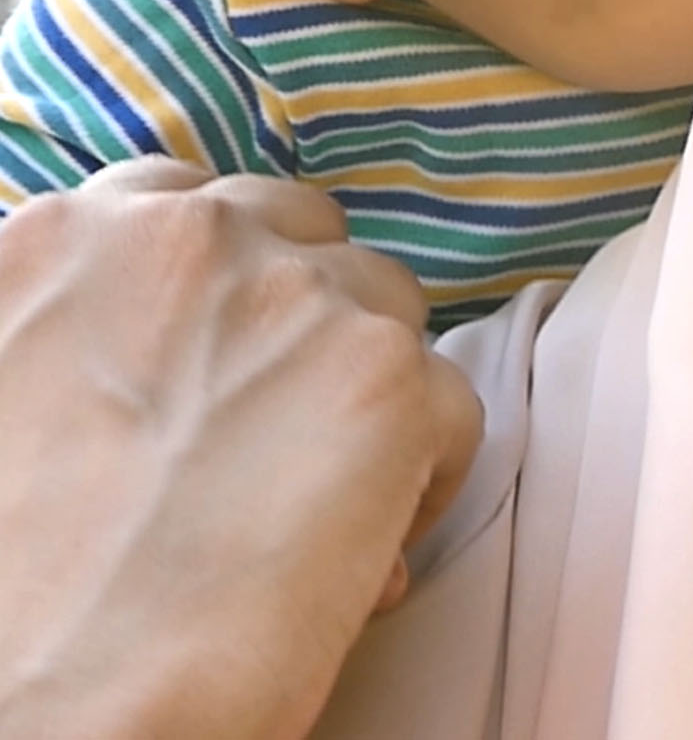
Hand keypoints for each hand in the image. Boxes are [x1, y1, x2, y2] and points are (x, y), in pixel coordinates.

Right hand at [0, 159, 481, 738]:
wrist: (35, 706)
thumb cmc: (11, 593)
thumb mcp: (8, 397)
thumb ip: (90, 342)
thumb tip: (171, 370)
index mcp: (63, 242)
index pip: (178, 201)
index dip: (217, 280)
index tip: (223, 343)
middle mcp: (181, 240)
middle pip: (298, 231)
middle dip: (303, 309)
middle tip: (288, 413)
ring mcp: (293, 294)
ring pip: (383, 301)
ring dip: (366, 380)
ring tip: (329, 486)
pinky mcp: (383, 376)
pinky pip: (449, 403)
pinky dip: (425, 474)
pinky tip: (366, 549)